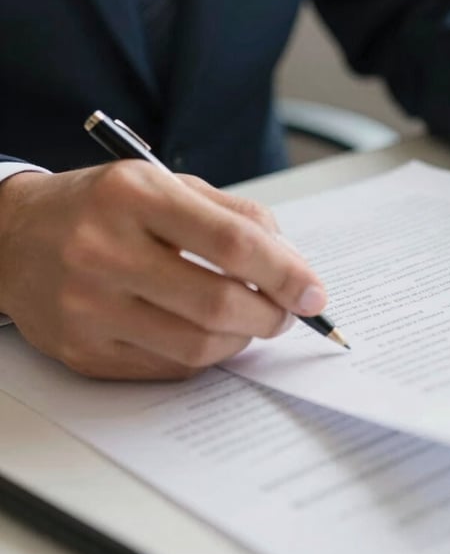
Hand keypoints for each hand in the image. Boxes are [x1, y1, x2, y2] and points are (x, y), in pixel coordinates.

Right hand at [0, 163, 325, 378]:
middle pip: (217, 302)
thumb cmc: (104, 206)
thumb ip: (236, 216)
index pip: (231, 241)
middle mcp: (103, 251)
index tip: (315, 292)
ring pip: (197, 345)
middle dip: (272, 314)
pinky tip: (212, 334)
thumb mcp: (168, 185)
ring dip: (244, 339)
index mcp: (133, 196)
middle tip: (289, 312)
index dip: (285, 272)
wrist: (14, 236)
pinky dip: (207, 355)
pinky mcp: (82, 350)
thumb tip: (292, 264)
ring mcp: (87, 307)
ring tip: (252, 321)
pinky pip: (169, 368)